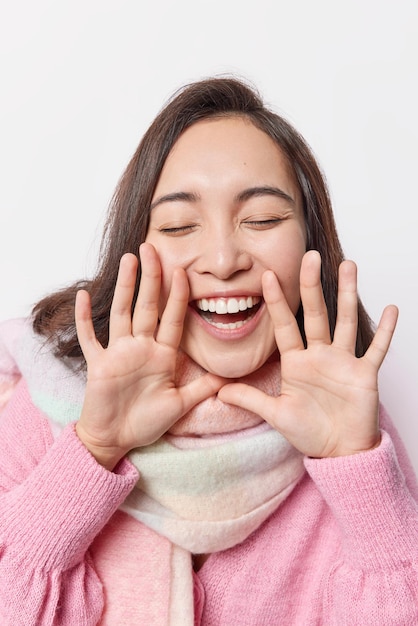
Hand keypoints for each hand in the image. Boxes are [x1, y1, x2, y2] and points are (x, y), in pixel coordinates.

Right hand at [75, 243, 224, 469]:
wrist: (116, 439)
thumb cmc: (146, 422)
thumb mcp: (180, 404)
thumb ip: (202, 388)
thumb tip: (229, 376)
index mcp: (161, 355)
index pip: (172, 318)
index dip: (178, 296)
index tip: (183, 271)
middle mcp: (140, 347)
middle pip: (147, 306)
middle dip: (151, 278)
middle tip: (152, 249)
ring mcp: (118, 353)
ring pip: (122, 313)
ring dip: (124, 287)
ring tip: (128, 260)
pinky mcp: (98, 364)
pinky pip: (89, 338)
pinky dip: (84, 319)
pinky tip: (83, 296)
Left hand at [218, 251, 397, 457]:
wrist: (338, 451)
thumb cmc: (309, 432)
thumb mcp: (275, 414)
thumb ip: (250, 400)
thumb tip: (219, 391)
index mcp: (296, 363)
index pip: (284, 326)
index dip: (276, 302)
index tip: (267, 277)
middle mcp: (319, 355)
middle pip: (315, 314)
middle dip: (311, 285)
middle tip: (309, 257)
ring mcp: (343, 362)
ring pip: (345, 322)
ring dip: (347, 295)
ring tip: (348, 266)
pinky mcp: (364, 374)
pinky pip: (377, 349)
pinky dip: (386, 331)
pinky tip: (391, 309)